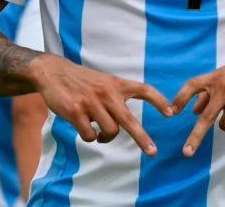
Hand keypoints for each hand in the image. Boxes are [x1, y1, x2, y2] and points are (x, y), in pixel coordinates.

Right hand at [27, 53, 172, 155]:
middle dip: (143, 138)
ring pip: (109, 131)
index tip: (171, 113)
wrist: (53, 73)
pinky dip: (89, 137)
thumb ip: (116, 96)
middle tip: (153, 152)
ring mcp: (91, 103)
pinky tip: (84, 128)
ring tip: (99, 134)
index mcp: (116, 84)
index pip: (144, 89)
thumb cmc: (81, 80)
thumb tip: (125, 124)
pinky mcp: (75, 112)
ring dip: (106, 137)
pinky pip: (89, 135)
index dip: (159, 101)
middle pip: (129, 120)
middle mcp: (106, 93)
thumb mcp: (104, 81)